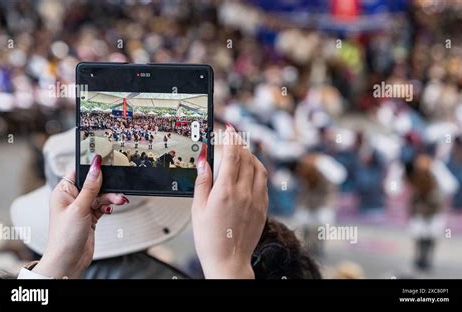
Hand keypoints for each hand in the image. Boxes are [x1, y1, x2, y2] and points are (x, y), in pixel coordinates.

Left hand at [33, 155, 127, 277]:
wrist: (68, 261)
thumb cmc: (65, 236)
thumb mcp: (80, 207)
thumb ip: (90, 186)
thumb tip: (95, 165)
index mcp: (63, 192)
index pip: (79, 172)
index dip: (92, 167)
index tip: (106, 162)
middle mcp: (72, 198)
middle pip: (93, 184)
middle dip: (107, 187)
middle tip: (118, 188)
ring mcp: (81, 208)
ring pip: (100, 196)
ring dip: (110, 197)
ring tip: (120, 200)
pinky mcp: (90, 217)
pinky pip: (103, 206)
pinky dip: (109, 206)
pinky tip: (112, 208)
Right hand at [192, 124, 267, 278]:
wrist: (228, 260)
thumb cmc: (209, 238)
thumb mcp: (198, 208)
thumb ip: (202, 180)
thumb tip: (203, 159)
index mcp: (225, 191)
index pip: (232, 155)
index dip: (231, 138)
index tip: (229, 128)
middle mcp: (244, 192)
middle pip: (246, 158)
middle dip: (240, 143)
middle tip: (233, 135)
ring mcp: (256, 199)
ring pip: (258, 167)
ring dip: (251, 155)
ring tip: (242, 150)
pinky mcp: (263, 207)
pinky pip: (263, 181)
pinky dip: (258, 170)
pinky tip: (251, 170)